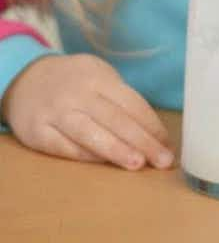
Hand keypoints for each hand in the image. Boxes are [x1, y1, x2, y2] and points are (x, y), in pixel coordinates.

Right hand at [1, 53, 174, 169]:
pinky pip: (65, 147)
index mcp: (98, 78)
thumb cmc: (76, 83)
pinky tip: (104, 164)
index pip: (131, 103)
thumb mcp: (99, 77)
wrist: (26, 80)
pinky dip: (86, 156)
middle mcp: (77, 94)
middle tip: (163, 160)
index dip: (151, 125)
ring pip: (89, 133)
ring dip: (116, 149)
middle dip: (142, 141)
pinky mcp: (37, 132)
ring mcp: (55, 113)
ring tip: (138, 164)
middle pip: (114, 119)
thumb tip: (155, 133)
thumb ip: (122, 101)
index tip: (168, 144)